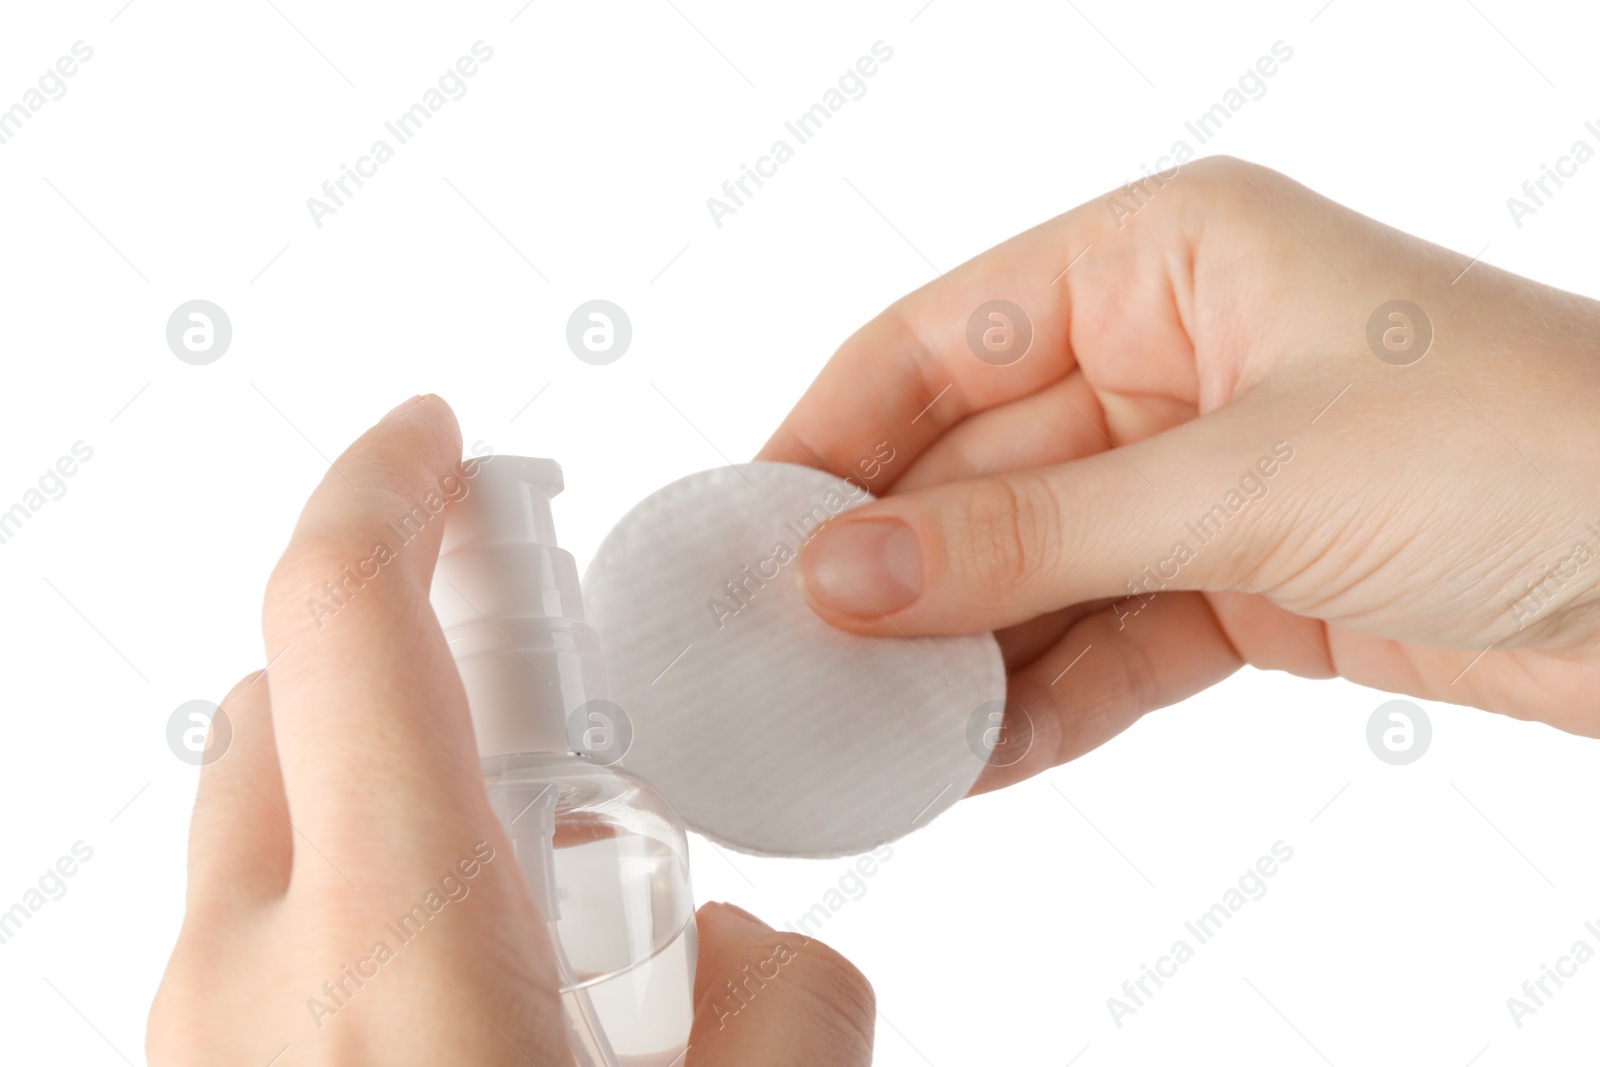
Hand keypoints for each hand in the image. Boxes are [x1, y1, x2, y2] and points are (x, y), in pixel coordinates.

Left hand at [149, 396, 873, 1065]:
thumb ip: (787, 997)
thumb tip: (740, 943)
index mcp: (397, 948)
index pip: (342, 612)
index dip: (388, 481)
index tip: (440, 436)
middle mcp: (254, 977)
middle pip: (294, 700)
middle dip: (419, 656)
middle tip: (549, 714)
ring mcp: (202, 1037)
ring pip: (263, 815)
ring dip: (387, 783)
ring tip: (527, 884)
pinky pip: (257, 926)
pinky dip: (355, 890)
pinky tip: (475, 993)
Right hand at [761, 156, 1599, 791]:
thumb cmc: (1529, 448)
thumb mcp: (1244, 484)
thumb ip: (1030, 539)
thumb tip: (842, 570)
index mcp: (1158, 259)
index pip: (936, 341)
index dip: (829, 437)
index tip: (744, 535)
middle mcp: (1167, 355)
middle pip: (975, 470)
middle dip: (889, 572)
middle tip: (790, 662)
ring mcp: (1199, 475)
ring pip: (1032, 569)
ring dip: (959, 656)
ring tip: (870, 736)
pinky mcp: (1240, 580)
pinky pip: (1106, 638)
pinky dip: (1046, 701)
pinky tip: (979, 758)